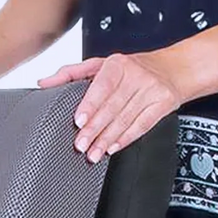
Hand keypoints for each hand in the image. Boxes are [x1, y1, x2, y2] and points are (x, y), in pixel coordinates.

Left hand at [38, 52, 190, 162]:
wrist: (173, 68)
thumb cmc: (133, 68)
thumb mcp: (102, 64)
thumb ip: (71, 74)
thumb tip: (43, 83)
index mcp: (118, 63)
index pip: (102, 86)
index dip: (90, 105)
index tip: (79, 121)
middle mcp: (136, 75)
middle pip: (112, 106)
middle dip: (95, 129)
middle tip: (81, 145)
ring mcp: (152, 90)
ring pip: (125, 119)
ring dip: (107, 139)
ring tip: (93, 153)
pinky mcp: (163, 103)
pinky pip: (142, 125)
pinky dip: (126, 138)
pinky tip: (113, 147)